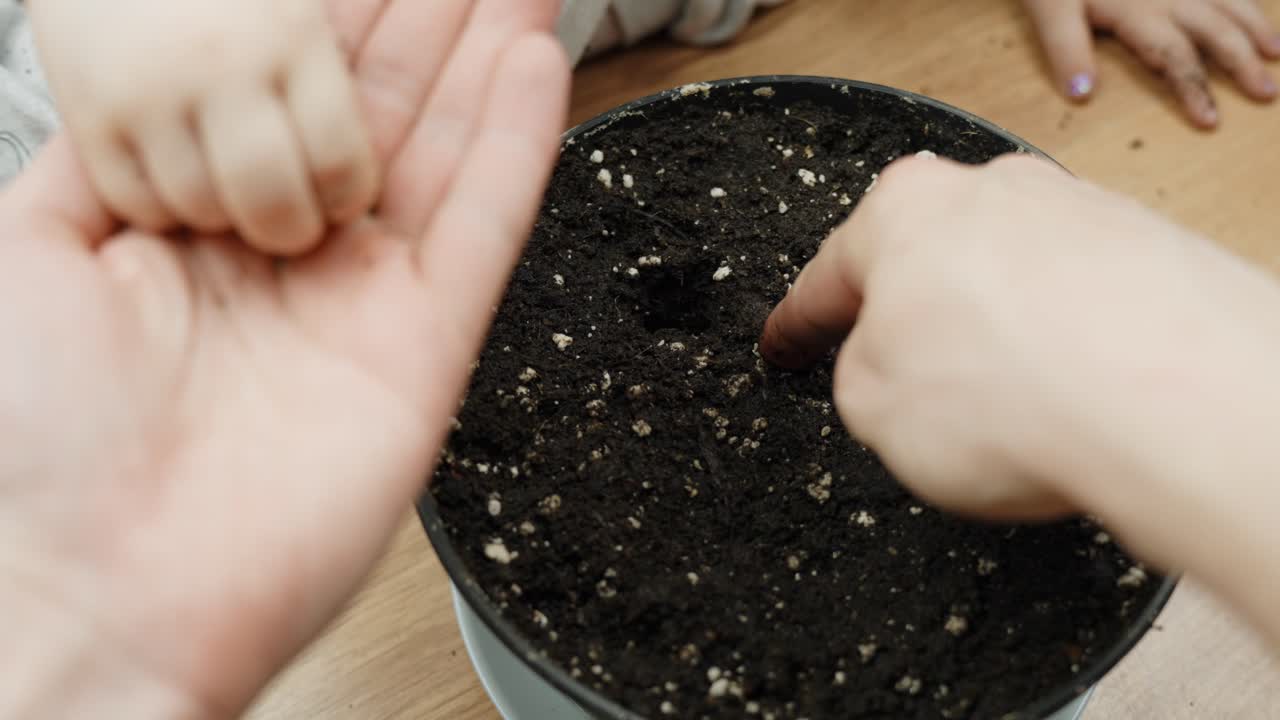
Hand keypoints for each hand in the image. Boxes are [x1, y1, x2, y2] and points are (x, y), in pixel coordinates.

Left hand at [0, 0, 566, 715]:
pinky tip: (534, 63)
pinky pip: (484, 225)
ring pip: (443, 151)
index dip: (330, 13)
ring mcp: (364, 298)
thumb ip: (102, 155)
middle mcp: (290, 255)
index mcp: (202, 225)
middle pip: (376, 108)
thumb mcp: (30, 251)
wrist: (99, 584)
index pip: (281, 92)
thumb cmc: (39, 438)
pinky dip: (517, 143)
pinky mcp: (425, 344)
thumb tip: (144, 82)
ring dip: (485, 57)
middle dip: (424, 19)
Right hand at [29, 0, 378, 254]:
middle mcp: (218, 65)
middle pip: (271, 198)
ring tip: (235, 187)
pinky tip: (182, 176)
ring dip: (226, 215)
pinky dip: (163, 207)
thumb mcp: (301, 9)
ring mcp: (147, 89)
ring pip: (202, 208)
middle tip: (293, 218)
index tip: (345, 195)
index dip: (348, 194)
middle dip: (291, 226)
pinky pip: (137, 203)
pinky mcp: (90, 111)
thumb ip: (339, 71)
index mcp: (291, 36)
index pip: (340, 160)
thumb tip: (394, 146)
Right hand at [760, 154, 1279, 523]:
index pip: (827, 279)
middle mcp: (992, 192)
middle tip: (909, 394)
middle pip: (925, 270)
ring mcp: (1075, 215)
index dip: (796, 327)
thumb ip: (858, 374)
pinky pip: (1078, 307)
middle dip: (913, 330)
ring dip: (996, 343)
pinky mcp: (1148, 252)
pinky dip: (1065, 350)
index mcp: (903, 209)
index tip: (785, 348)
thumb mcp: (869, 409)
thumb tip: (889, 368)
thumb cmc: (1017, 395)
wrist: (1175, 404)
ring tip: (1011, 415)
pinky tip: (1069, 402)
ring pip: (1007, 287)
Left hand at [1023, 0, 1279, 127]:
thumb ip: (1065, 48)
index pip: (1173, 58)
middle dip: (1242, 62)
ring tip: (1278, 50)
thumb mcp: (1049, 9)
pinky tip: (1254, 4)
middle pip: (1214, 30)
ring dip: (1254, 24)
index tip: (1211, 122)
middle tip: (1268, 93)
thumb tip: (1082, 95)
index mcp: (1139, 11)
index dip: (1192, 90)